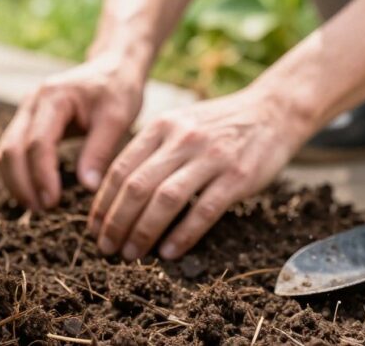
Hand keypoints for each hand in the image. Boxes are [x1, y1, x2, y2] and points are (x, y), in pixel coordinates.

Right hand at [0, 55, 143, 209]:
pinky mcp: (27, 121)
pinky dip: (18, 174)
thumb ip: (100, 150)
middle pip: (12, 149)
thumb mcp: (117, 117)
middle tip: (44, 211)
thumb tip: (87, 188)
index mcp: (54, 97)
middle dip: (23, 184)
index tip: (53, 203)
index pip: (37, 143)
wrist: (112, 68)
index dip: (42, 176)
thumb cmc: (117, 90)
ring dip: (16, 182)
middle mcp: (32, 102)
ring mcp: (25, 111)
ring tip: (39, 207)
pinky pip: (12, 150)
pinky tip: (35, 193)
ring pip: (5, 152)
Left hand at [88, 86, 307, 260]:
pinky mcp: (238, 176)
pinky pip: (204, 210)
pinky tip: (169, 252)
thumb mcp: (178, 124)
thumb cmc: (218, 125)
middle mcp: (181, 139)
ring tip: (131, 253)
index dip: (103, 202)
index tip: (93, 227)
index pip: (120, 168)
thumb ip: (151, 149)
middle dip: (116, 221)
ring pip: (165, 199)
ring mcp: (210, 157)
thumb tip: (116, 190)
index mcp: (161, 126)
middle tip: (106, 247)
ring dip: (143, 231)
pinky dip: (182, 234)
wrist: (271, 111)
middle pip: (137, 186)